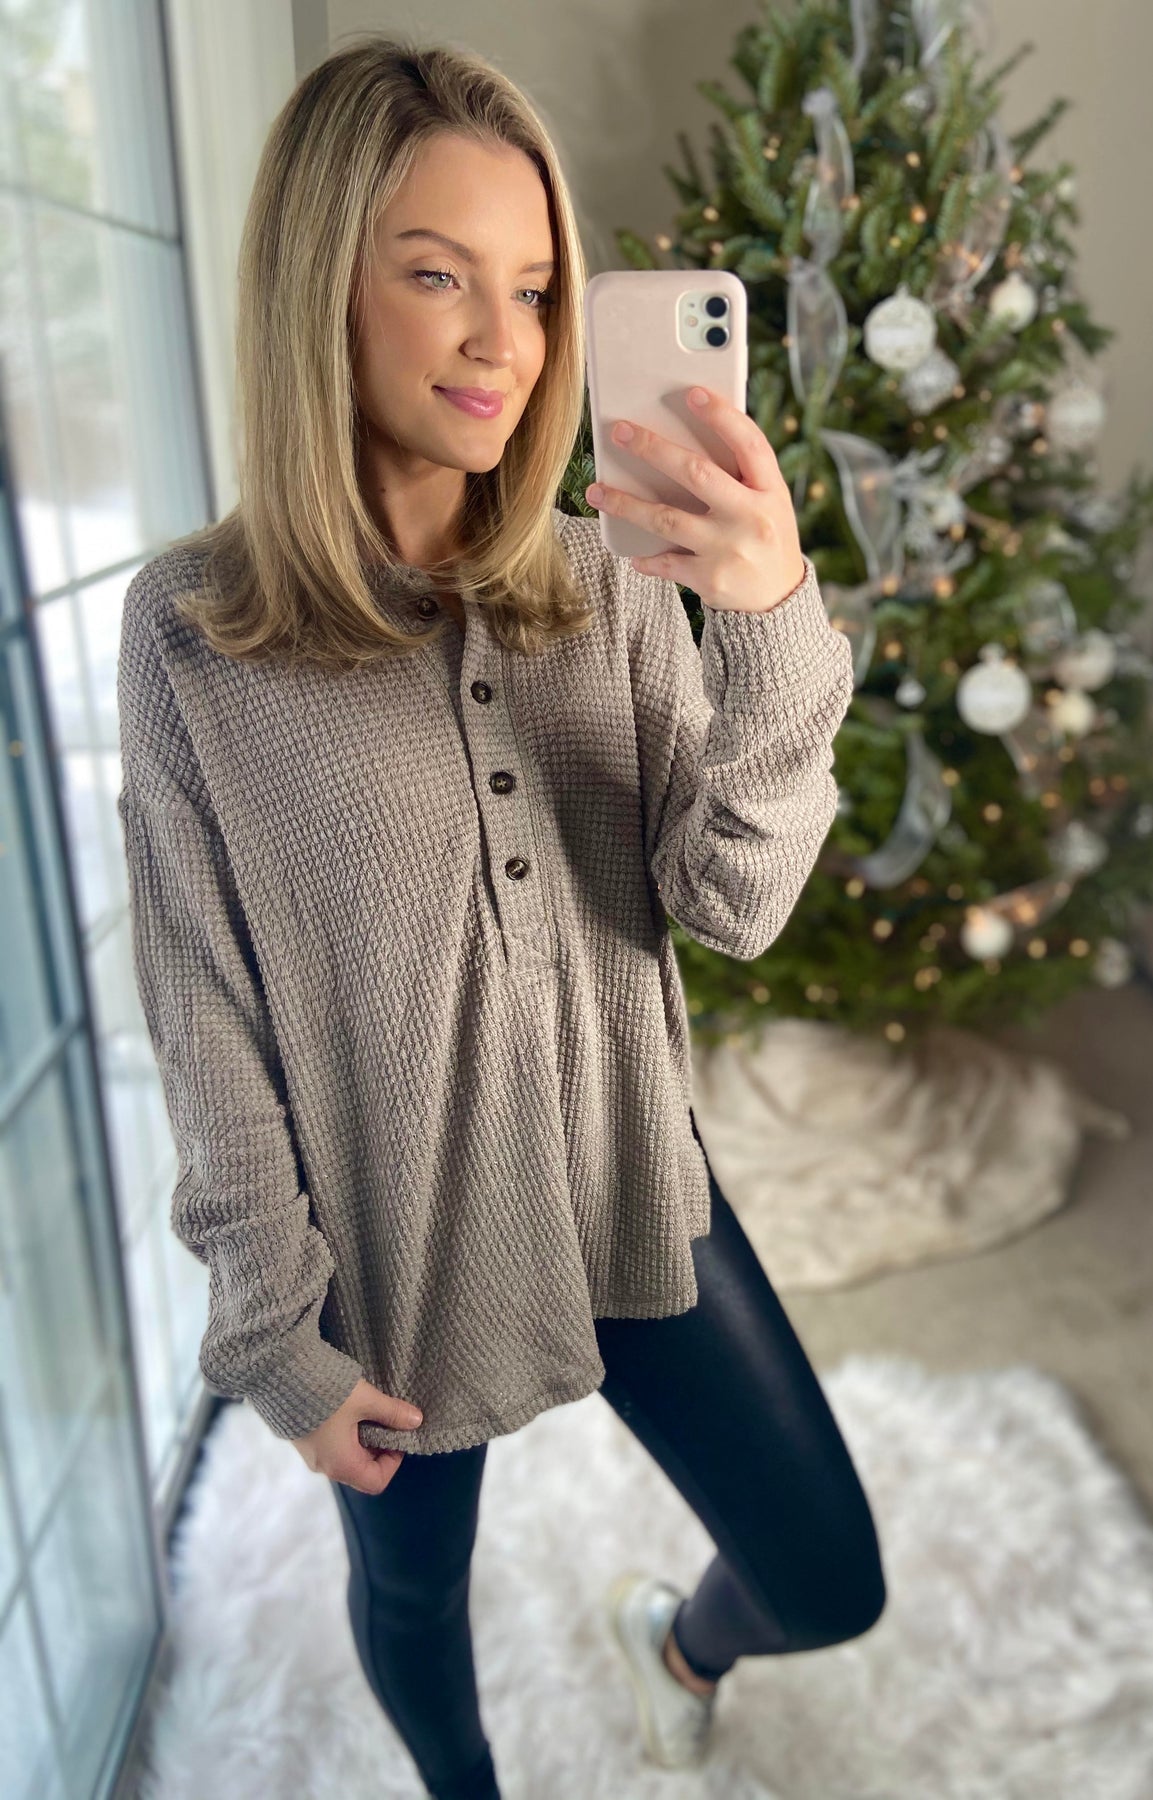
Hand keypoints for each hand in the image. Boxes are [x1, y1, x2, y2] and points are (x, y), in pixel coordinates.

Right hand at [291, 1377, 422, 1494]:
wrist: (281, 1376)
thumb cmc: (326, 1393)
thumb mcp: (365, 1400)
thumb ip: (392, 1412)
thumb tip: (417, 1420)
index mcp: (342, 1464)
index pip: (376, 1482)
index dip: (394, 1462)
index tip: (397, 1435)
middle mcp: (325, 1467)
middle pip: (362, 1470)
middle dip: (379, 1447)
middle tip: (385, 1419)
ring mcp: (312, 1455)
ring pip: (348, 1456)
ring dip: (363, 1438)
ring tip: (368, 1410)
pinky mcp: (304, 1440)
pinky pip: (333, 1446)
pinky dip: (347, 1433)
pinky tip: (349, 1408)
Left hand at [585, 384, 806, 612]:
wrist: (780, 599)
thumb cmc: (765, 536)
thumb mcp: (769, 501)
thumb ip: (740, 474)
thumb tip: (687, 435)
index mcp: (770, 490)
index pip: (748, 444)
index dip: (721, 416)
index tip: (691, 393)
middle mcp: (751, 517)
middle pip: (696, 473)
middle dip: (653, 449)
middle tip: (619, 431)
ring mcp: (729, 549)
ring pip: (667, 519)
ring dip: (627, 504)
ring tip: (596, 491)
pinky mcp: (710, 578)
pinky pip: (666, 563)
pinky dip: (646, 559)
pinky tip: (632, 554)